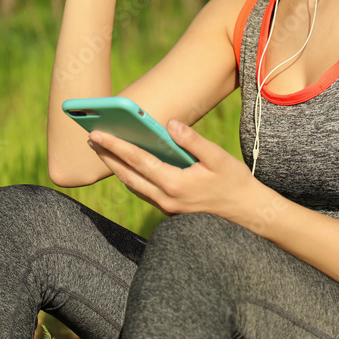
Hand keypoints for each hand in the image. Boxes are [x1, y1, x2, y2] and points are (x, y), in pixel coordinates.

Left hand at [86, 119, 256, 220]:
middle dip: (108, 157)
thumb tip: (170, 125)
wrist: (248, 214)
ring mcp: (167, 207)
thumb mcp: (218, 158)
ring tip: (103, 150)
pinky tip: (127, 166)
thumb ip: (192, 141)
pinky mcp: (170, 210)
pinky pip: (143, 192)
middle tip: (91, 139)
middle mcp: (166, 199)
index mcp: (176, 184)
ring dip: (116, 167)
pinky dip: (131, 177)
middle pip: (128, 175)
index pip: (138, 161)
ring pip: (133, 185)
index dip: (116, 146)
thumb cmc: (235, 183)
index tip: (97, 134)